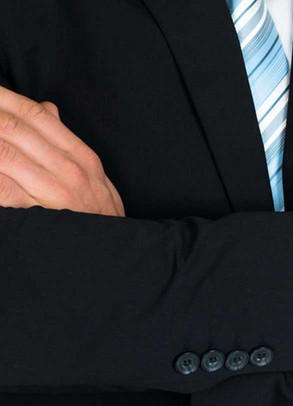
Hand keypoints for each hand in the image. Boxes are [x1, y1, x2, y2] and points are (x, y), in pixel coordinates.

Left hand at [0, 86, 124, 215]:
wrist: (111, 250)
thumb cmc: (96, 213)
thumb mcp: (90, 173)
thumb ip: (65, 140)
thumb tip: (46, 108)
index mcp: (80, 156)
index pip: (37, 115)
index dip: (5, 98)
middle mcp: (68, 170)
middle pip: (14, 129)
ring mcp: (53, 192)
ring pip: (4, 153)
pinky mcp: (37, 215)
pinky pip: (2, 189)